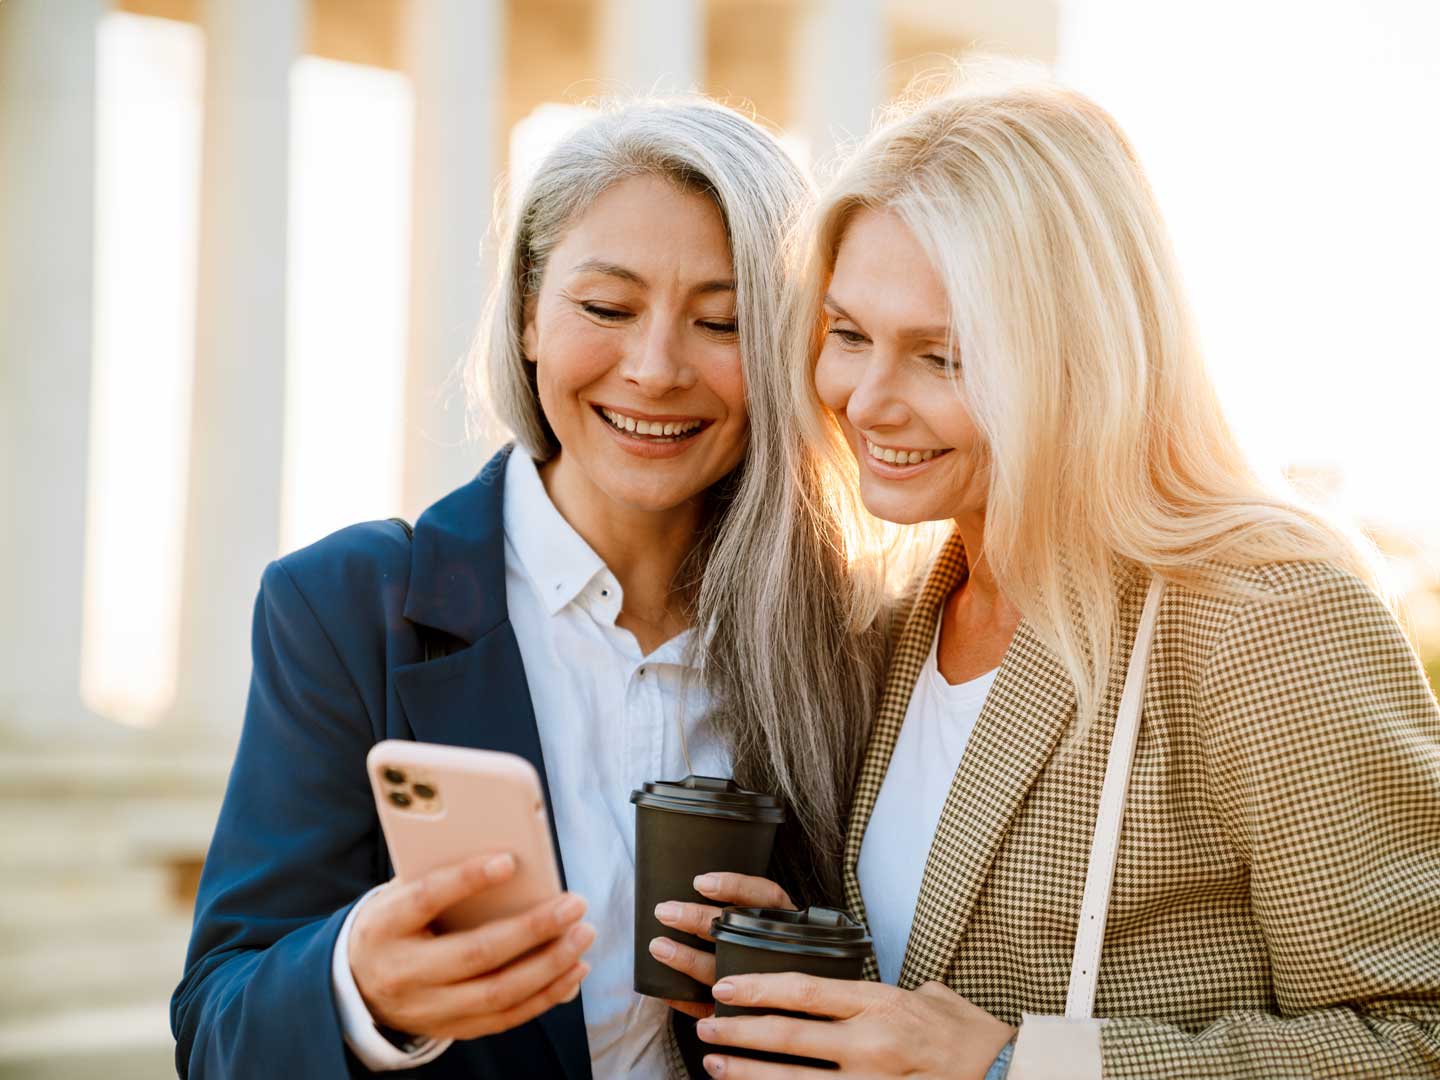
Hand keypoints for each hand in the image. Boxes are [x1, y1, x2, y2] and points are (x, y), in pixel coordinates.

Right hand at [349, 853, 593, 1040]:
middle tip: (574, 905)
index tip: (509, 861)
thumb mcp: (400, 893)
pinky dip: (545, 995)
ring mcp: (427, 1008)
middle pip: (475, 954)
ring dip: (549, 965)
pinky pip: (504, 1017)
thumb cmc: (395, 921)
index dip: (465, 879)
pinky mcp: (449, 1029)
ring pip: (497, 993)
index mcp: (385, 926)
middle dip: (533, 929)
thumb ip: (441, 875)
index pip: (425, 899)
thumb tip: (510, 861)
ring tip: (582, 935)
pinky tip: (573, 972)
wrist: (355, 984)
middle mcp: (403, 972)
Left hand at [648, 873, 794, 1019]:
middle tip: (665, 912)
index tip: (700, 883)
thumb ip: (745, 904)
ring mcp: (761, 986)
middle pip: (736, 933)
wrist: (793, 1002)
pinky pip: (712, 1008)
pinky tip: (665, 990)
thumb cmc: (770, 949)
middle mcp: (775, 951)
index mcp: (783, 922)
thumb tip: (700, 883)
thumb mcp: (771, 921)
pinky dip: (686, 998)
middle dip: (698, 920)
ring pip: (720, 971)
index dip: (734, 887)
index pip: (765, 897)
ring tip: (659, 946)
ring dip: (687, 960)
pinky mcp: (746, 1015)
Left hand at [695, 974, 1014, 1078]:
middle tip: (707, 1028)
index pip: (806, 990)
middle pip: (789, 1035)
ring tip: (716, 1067)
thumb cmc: (972, 1040)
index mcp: (881, 1004)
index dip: (759, 988)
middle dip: (740, 1033)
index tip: (726, 987)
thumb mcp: (931, 999)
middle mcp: (871, 1044)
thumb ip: (888, 992)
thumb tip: (857, 986)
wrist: (1009, 1077)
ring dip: (749, 1074)